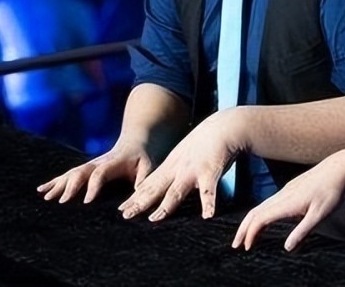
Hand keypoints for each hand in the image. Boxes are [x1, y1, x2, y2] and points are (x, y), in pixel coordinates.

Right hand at [37, 139, 153, 203]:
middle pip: (80, 173)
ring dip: (58, 185)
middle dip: (70, 187)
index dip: (93, 186)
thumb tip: (138, 193)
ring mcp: (90, 165)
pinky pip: (68, 175)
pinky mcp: (86, 168)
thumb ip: (144, 178)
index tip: (87, 201)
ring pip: (71, 174)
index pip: (100, 174)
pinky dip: (54, 182)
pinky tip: (41, 190)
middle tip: (61, 201)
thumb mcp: (148, 165)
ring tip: (45, 197)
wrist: (136, 141)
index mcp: (113, 163)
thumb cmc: (143, 157)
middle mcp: (98, 163)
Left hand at [118, 108, 246, 221]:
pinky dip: (208, 203)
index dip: (135, 197)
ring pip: (176, 191)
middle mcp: (178, 169)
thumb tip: (171, 188)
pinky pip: (209, 190)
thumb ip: (178, 171)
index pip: (149, 184)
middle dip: (140, 202)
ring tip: (154, 219)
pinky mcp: (210, 172)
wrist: (223, 126)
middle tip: (125, 215)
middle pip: (155, 188)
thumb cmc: (207, 142)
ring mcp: (192, 171)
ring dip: (165, 206)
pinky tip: (208, 215)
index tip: (121, 209)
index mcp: (171, 165)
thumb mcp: (185, 155)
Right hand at [232, 151, 344, 251]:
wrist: (339, 167)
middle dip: (244, 228)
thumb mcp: (320, 215)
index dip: (250, 233)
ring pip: (262, 206)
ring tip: (248, 237)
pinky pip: (270, 202)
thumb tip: (288, 248)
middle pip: (255, 212)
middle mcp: (283, 195)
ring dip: (252, 222)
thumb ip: (303, 231)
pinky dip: (262, 214)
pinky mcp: (291, 188)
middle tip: (236, 244)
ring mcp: (286, 190)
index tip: (246, 246)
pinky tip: (265, 221)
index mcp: (288, 202)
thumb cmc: (332, 190)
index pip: (261, 218)